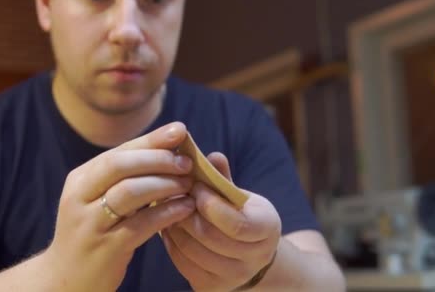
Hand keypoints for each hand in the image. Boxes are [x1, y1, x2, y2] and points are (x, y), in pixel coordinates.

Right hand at [46, 122, 196, 291]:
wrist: (66, 280)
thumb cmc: (93, 233)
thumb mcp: (97, 200)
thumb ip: (123, 177)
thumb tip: (166, 149)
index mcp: (80, 180)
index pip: (118, 152)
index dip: (151, 140)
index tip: (180, 131)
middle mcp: (80, 198)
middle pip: (120, 166)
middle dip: (158, 159)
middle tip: (187, 163)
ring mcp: (91, 224)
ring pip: (130, 193)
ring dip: (165, 184)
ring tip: (189, 184)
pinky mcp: (106, 249)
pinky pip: (142, 225)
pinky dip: (167, 212)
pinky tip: (186, 208)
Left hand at [162, 153, 280, 291]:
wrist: (250, 254)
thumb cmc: (241, 214)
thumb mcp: (240, 194)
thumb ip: (224, 178)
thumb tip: (212, 156)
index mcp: (267, 229)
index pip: (236, 223)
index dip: (210, 203)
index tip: (195, 185)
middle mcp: (254, 258)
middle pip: (210, 237)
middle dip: (187, 212)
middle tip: (174, 193)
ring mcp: (233, 277)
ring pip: (192, 250)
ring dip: (175, 225)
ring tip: (167, 207)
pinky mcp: (211, 287)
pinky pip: (182, 262)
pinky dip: (171, 242)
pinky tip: (169, 225)